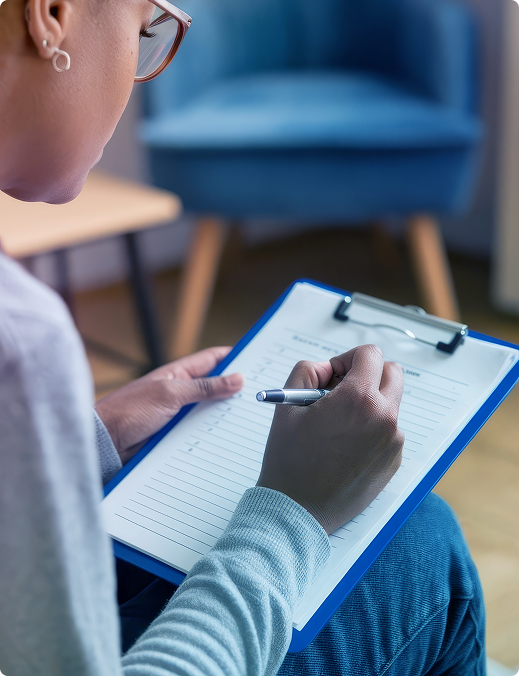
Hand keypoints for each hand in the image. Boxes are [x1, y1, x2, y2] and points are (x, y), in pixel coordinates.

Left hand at [95, 347, 243, 464]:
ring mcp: (177, 413)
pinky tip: (227, 440)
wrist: (105, 442)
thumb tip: (237, 378)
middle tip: (261, 394)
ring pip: (209, 412)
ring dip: (224, 416)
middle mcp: (179, 391)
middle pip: (215, 387)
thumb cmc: (130, 411)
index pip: (212, 359)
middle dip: (236, 390)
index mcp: (178, 373)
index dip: (234, 357)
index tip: (257, 359)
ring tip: (249, 419)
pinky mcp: (174, 434)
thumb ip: (204, 388)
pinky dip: (212, 434)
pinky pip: (199, 432)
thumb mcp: (170, 394)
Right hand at [256, 344, 403, 534]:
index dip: (348, 358)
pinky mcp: (394, 461)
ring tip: (337, 426)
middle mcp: (384, 417)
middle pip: (392, 373)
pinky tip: (345, 447)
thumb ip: (308, 371)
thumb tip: (329, 368)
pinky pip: (389, 430)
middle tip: (340, 392)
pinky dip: (372, 428)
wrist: (298, 510)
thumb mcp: (287, 404)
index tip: (333, 375)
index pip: (371, 354)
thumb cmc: (289, 459)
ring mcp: (393, 441)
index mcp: (359, 399)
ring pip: (390, 402)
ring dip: (369, 402)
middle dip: (368, 374)